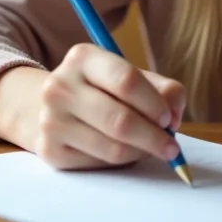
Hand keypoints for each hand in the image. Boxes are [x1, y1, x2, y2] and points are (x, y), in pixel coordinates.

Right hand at [33, 43, 186, 169]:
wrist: (48, 106)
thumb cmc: (101, 89)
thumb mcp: (129, 76)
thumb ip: (163, 89)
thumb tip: (174, 118)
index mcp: (82, 58)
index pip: (126, 80)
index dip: (155, 104)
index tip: (170, 119)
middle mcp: (60, 86)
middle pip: (120, 121)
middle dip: (154, 138)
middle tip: (171, 148)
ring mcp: (51, 120)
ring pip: (113, 148)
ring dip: (141, 153)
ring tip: (149, 148)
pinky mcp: (50, 150)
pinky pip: (99, 164)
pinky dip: (120, 162)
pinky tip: (123, 151)